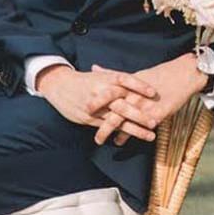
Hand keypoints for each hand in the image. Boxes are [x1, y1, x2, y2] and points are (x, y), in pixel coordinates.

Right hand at [36, 64, 158, 141]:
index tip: (152, 92)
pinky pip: (107, 127)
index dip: (139, 86)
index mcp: (107, 80)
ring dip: (134, 129)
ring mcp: (96, 108)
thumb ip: (117, 79)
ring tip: (150, 136)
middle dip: (139, 115)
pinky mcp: (89, 119)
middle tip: (154, 121)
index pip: (126, 81)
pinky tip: (132, 139)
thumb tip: (139, 80)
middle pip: (123, 105)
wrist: (59, 85)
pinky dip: (120, 133)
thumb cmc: (85, 80)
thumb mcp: (101, 75)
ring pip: (117, 120)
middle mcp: (102, 93)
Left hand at [95, 53, 206, 145]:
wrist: (184, 75)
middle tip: (84, 123)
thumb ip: (113, 74)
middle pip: (112, 106)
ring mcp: (145, 104)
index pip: (108, 91)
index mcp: (129, 83)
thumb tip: (95, 68)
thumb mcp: (136, 73)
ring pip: (123, 119)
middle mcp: (135, 93)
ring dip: (109, 130)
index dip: (95, 99)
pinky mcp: (156, 113)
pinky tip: (119, 142)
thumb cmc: (160, 74)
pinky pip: (139, 127)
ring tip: (99, 140)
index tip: (80, 105)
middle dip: (97, 116)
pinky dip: (128, 135)